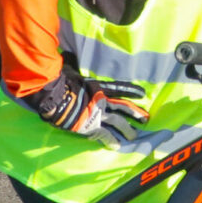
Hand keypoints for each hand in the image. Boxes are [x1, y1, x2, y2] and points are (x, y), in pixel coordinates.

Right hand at [30, 68, 148, 144]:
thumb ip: (73, 65)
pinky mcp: (92, 126)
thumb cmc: (60, 81)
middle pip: (123, 108)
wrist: (56, 97)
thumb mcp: (70, 70)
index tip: (143, 93)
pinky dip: (111, 141)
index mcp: (98, 87)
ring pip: (118, 122)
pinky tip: (116, 146)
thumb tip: (68, 55)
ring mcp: (99, 114)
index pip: (119, 88)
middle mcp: (102, 101)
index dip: (131, 90)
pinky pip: (105, 135)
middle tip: (146, 119)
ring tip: (134, 136)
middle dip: (136, 114)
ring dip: (127, 130)